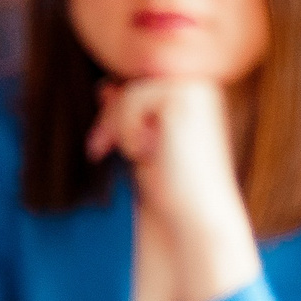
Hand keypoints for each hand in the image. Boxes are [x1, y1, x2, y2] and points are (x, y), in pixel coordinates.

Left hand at [90, 77, 261, 300]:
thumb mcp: (141, 143)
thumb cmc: (173, 187)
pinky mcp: (186, 97)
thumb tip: (106, 85)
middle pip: (133, 85)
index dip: (114, 116)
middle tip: (97, 150)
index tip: (100, 148)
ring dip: (120, 128)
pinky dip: (128, 130)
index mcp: (198, 96)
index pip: (139, 87)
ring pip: (130, 91)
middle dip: (109, 120)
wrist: (195, 215)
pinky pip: (132, 98)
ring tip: (136, 156)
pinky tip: (148, 152)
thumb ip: (128, 114)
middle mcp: (202, 86)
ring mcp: (197, 89)